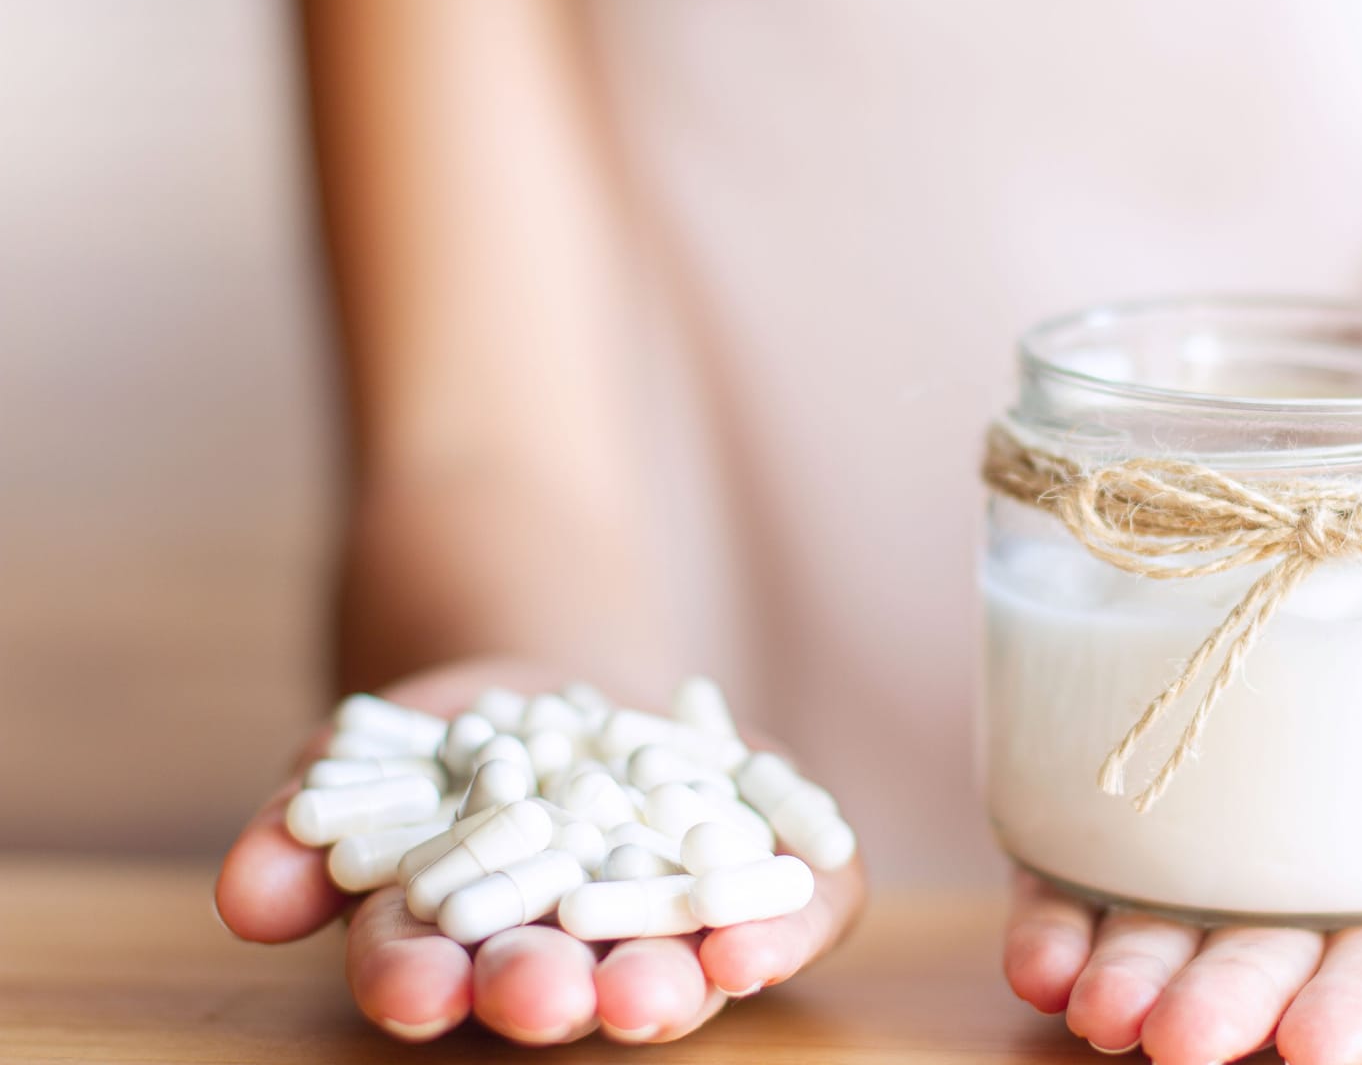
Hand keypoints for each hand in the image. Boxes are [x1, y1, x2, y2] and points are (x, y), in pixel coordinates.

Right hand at [214, 658, 867, 1044]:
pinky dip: (784, 930)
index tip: (414, 985)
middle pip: (557, 989)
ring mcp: (672, 921)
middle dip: (551, 996)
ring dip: (669, 983)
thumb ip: (305, 824)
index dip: (418, 982)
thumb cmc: (450, 746)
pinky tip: (764, 942)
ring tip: (669, 984)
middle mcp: (570, 954)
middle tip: (551, 997)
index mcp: (459, 944)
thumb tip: (247, 892)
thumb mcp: (368, 759)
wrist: (565, 691)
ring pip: (674, 969)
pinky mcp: (764, 873)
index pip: (426, 974)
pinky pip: (787, 915)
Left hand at [1003, 781, 1361, 1063]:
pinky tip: (1035, 960)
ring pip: (1163, 938)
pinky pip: (1078, 895)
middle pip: (1262, 963)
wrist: (1345, 679)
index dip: (1361, 1010)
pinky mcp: (1112, 848)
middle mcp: (1298, 911)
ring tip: (1094, 1004)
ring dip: (1126, 974)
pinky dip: (1052, 932)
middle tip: (1180, 1040)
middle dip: (1223, 1002)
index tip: (1319, 1049)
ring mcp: (1199, 885)